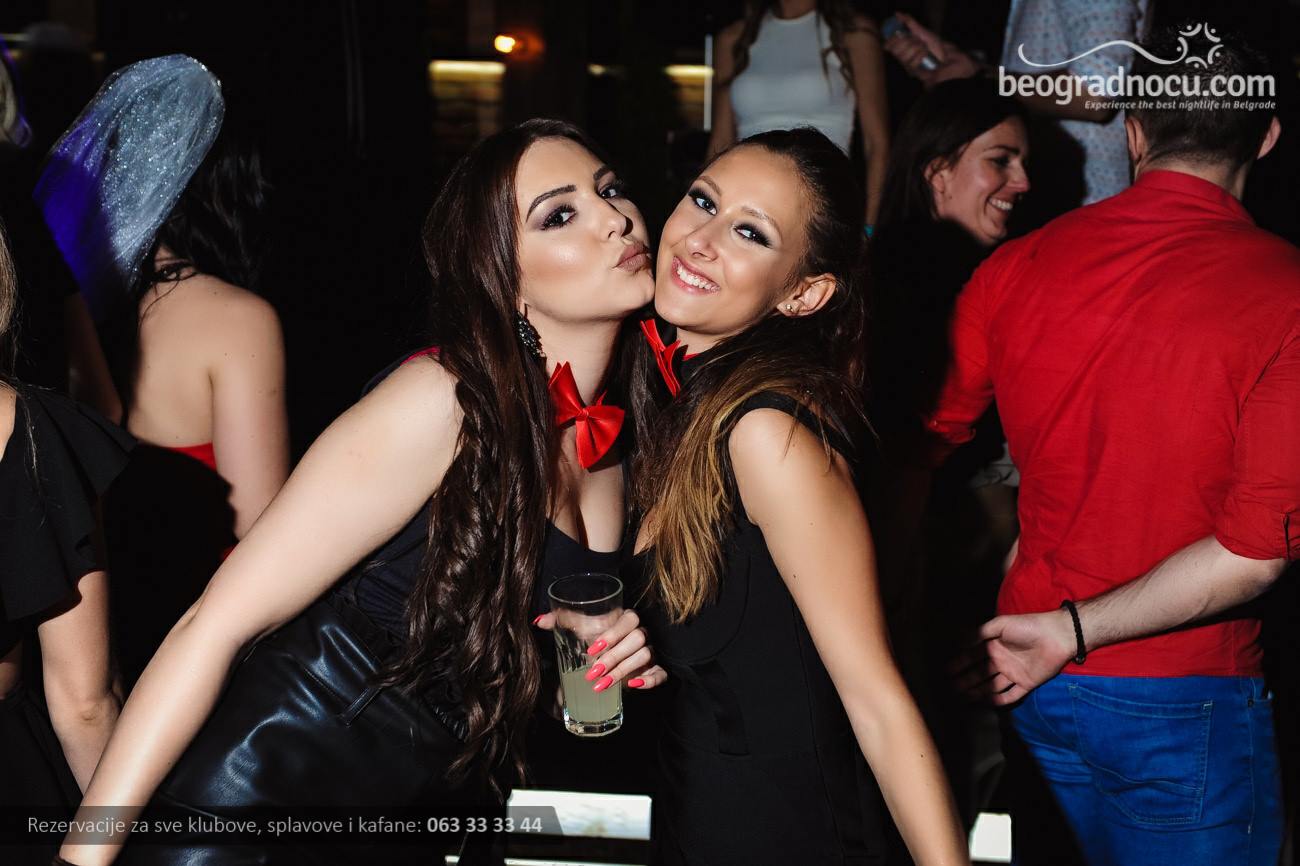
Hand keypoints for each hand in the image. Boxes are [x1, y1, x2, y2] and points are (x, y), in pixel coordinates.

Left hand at [533, 609, 667, 690]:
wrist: (611, 655)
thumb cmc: (596, 638)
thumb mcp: (580, 628)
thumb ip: (561, 621)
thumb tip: (538, 621)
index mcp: (627, 619)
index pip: (628, 620)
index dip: (612, 634)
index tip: (591, 649)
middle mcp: (643, 633)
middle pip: (638, 639)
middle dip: (614, 657)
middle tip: (592, 672)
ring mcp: (652, 651)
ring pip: (646, 656)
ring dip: (623, 671)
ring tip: (601, 685)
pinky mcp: (657, 670)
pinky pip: (661, 674)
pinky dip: (649, 680)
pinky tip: (633, 686)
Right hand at [883, 12, 981, 85]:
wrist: (948, 57)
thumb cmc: (936, 46)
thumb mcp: (922, 32)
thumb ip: (910, 23)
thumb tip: (898, 14)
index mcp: (903, 48)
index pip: (889, 46)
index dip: (891, 41)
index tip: (898, 35)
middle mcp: (903, 58)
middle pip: (895, 51)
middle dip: (907, 43)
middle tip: (918, 41)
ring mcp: (908, 66)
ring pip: (904, 57)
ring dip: (916, 48)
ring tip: (924, 48)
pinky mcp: (915, 73)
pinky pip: (912, 63)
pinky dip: (921, 55)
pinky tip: (926, 55)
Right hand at [955, 609, 1075, 705]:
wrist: (1056, 636)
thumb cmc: (1027, 626)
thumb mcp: (1000, 625)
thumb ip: (980, 633)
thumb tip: (961, 643)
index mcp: (994, 646)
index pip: (973, 657)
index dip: (960, 664)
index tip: (947, 671)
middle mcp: (1001, 661)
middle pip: (980, 674)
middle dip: (966, 680)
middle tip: (952, 688)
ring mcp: (1014, 673)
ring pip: (992, 686)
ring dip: (979, 691)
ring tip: (965, 697)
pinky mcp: (1027, 683)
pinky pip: (1012, 695)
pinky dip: (1000, 700)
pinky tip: (988, 703)